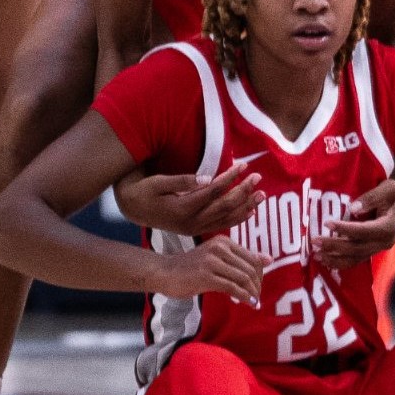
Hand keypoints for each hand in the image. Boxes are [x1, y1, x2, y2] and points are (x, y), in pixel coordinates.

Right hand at [115, 161, 262, 234]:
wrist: (133, 210)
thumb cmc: (143, 191)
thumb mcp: (158, 182)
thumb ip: (182, 181)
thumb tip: (207, 178)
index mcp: (183, 207)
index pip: (214, 191)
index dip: (230, 177)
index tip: (243, 165)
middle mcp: (192, 221)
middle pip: (224, 206)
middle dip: (243, 191)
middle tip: (258, 178)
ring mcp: (194, 227)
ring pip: (225, 218)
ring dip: (245, 206)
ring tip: (261, 195)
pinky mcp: (195, 229)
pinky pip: (220, 225)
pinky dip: (236, 218)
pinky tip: (249, 212)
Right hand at [153, 237, 265, 302]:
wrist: (165, 272)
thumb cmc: (191, 268)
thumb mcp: (216, 258)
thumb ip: (240, 258)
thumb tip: (268, 259)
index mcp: (224, 242)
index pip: (253, 258)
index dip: (260, 275)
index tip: (258, 287)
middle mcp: (220, 248)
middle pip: (250, 268)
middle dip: (257, 285)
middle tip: (257, 298)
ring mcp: (213, 261)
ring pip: (243, 278)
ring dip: (252, 293)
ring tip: (254, 302)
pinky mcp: (206, 276)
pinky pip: (232, 287)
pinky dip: (243, 297)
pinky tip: (247, 303)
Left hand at [312, 171, 394, 268]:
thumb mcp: (387, 188)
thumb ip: (371, 198)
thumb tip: (352, 208)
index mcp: (389, 227)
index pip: (363, 231)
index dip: (345, 229)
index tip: (327, 223)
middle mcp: (385, 241)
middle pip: (357, 248)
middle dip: (334, 246)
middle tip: (315, 241)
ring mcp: (380, 247)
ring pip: (356, 258)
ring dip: (336, 258)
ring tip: (317, 255)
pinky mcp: (374, 248)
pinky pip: (357, 258)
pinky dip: (342, 261)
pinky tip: (327, 260)